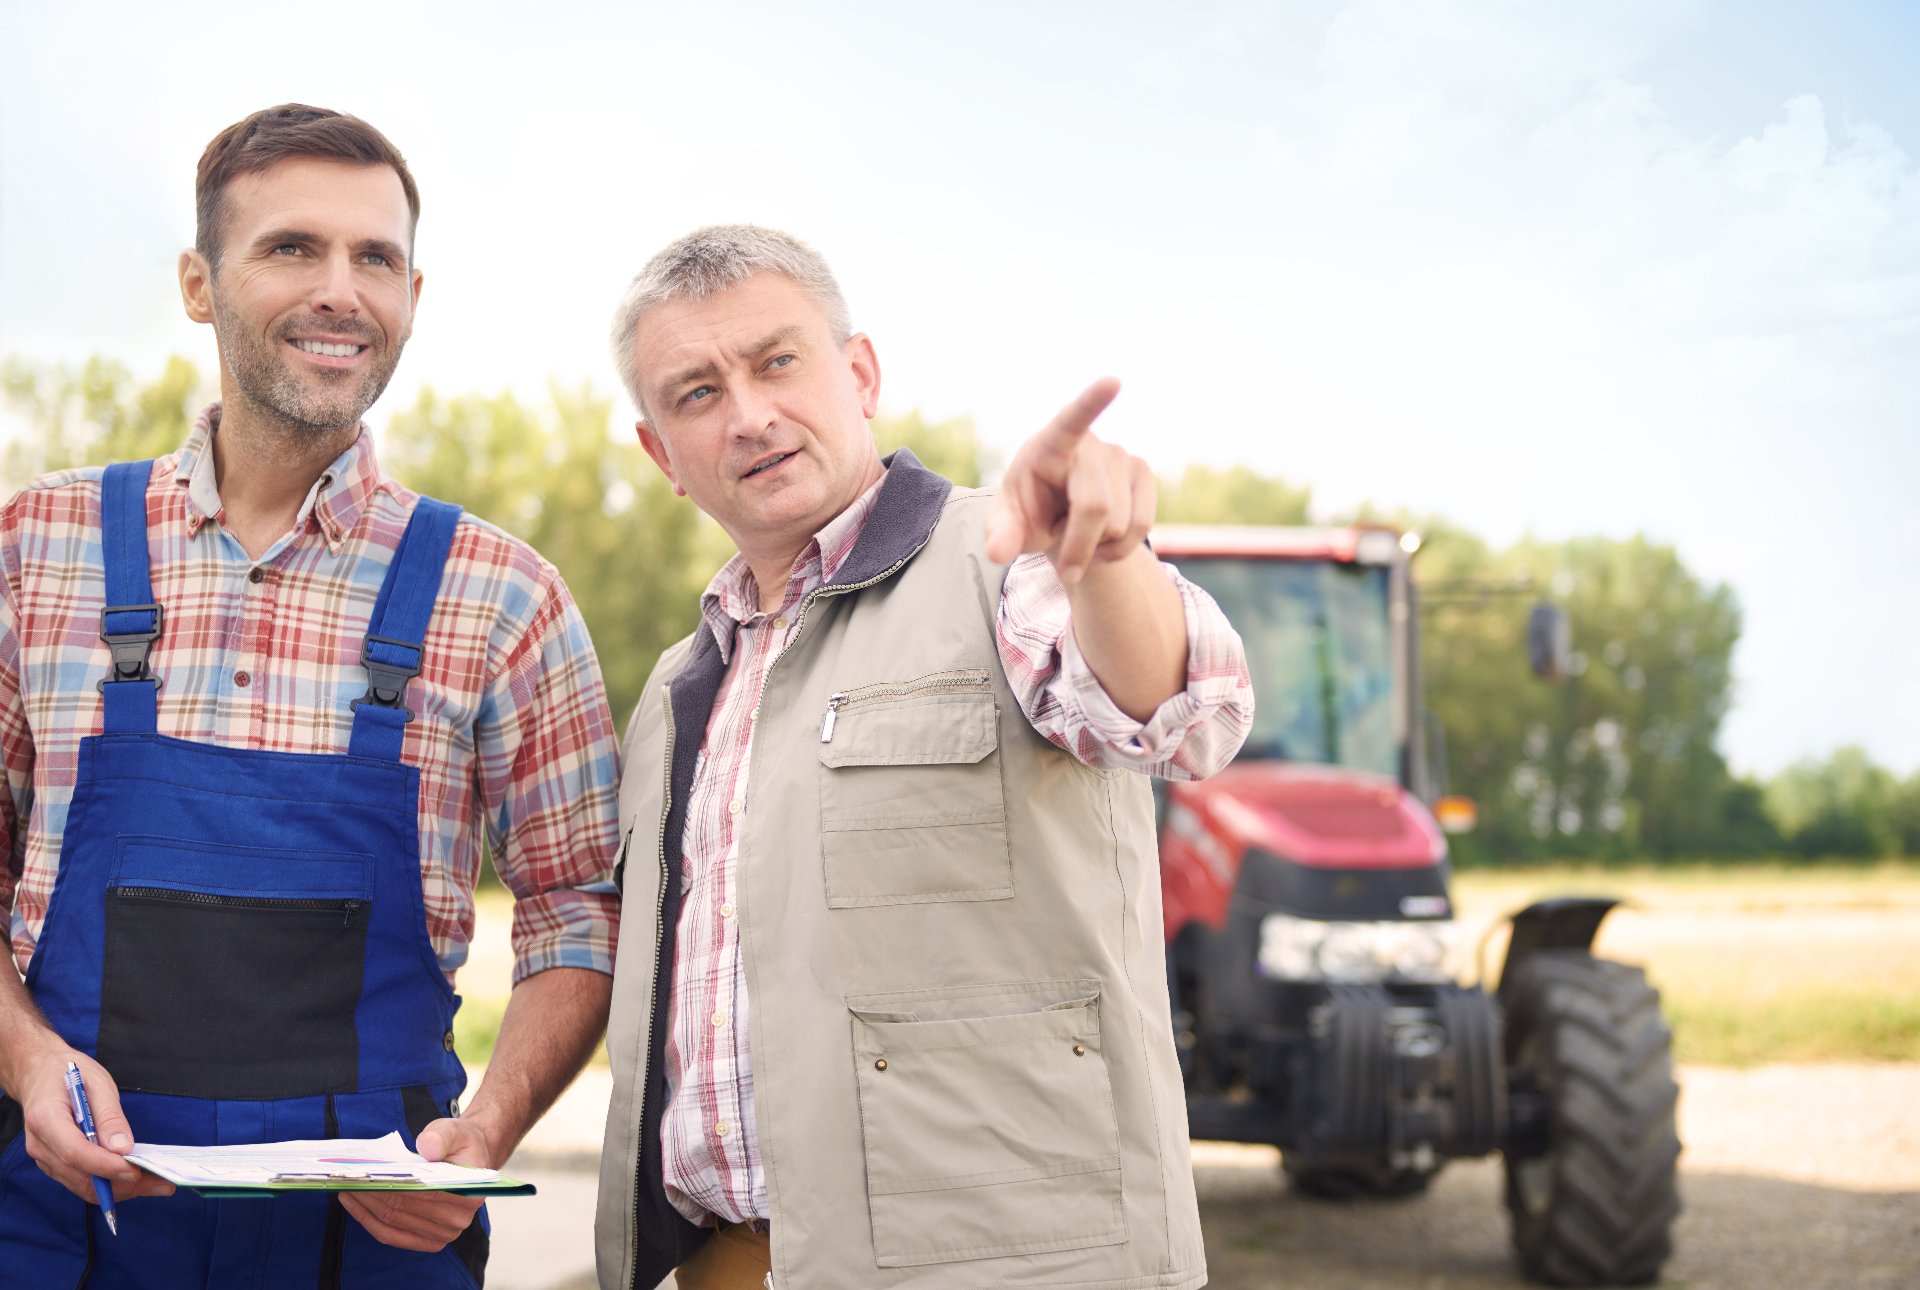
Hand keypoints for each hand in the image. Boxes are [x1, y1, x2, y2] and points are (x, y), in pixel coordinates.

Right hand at [17, 1046, 172, 1203]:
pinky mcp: (53, 1163)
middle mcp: (41, 1145)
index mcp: (46, 1120)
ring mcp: (44, 1158)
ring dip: (118, 1189)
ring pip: (81, 1186)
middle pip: (80, 1177)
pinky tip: (133, 1177)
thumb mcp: (97, 1083)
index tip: (135, 1171)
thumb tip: (123, 1148)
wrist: (39, 1074)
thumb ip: (109, 1116)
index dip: (105, 1166)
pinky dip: (107, 1184)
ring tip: (154, 1182)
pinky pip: (80, 1181)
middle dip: (122, 1185)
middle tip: (161, 1184)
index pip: (75, 1152)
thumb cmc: (68, 1073)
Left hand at [339, 1117, 494, 1251]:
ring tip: (347, 1188)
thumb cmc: (461, 1145)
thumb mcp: (455, 1131)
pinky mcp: (428, 1242)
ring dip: (365, 1207)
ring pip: (392, 1223)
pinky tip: (354, 1205)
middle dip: (371, 1193)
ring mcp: (442, 1235)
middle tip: (348, 1178)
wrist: (471, 1160)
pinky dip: (370, 1221)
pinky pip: (392, 1235)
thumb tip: (427, 1148)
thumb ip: (441, 1137)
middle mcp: (457, 1221)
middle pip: (402, 1208)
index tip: (365, 1173)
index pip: (421, 1192)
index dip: (390, 1182)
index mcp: (468, 1195)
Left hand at [984, 378, 1155, 583]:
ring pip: (1121, 523)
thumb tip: (998, 552)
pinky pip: (1142, 525)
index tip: (1113, 382)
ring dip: (1098, 548)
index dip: (1093, 401)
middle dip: (1079, 546)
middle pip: (1096, 506)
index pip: (1072, 419)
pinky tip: (1103, 542)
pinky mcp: (1144, 474)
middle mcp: (1092, 443)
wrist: (1059, 518)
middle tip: (1064, 565)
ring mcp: (1122, 456)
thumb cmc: (1030, 513)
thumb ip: (1001, 535)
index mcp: (1051, 443)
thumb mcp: (1008, 525)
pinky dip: (1120, 549)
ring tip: (1080, 535)